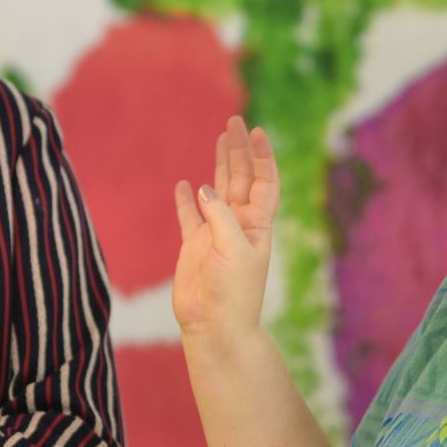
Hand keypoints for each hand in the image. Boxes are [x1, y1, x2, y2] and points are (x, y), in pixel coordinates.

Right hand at [172, 115, 278, 338]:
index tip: (258, 131)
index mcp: (255, 225)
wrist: (213, 325)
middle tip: (234, 121)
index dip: (262, 156)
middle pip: (240, 178)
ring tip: (219, 138)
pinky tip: (184, 185)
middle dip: (238, 150)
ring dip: (218, 165)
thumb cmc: (232, 292)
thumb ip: (220, 217)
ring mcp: (215, 234)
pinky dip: (186, 201)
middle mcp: (237, 225)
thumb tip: (205, 189)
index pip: (263, 182)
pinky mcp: (194, 246)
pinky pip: (189, 217)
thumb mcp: (232, 250)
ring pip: (217, 191)